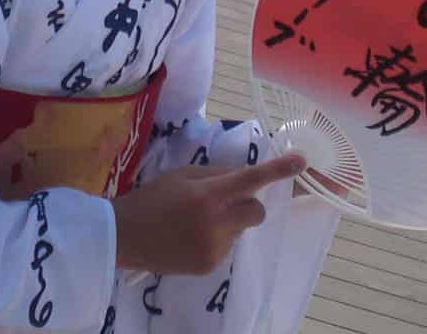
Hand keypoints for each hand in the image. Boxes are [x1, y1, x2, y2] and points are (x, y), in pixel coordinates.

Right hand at [112, 152, 305, 274]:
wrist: (124, 237)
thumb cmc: (151, 198)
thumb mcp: (182, 176)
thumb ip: (215, 175)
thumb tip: (244, 177)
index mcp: (207, 195)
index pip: (250, 179)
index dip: (278, 170)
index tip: (301, 161)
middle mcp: (216, 223)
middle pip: (256, 211)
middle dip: (247, 203)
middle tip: (223, 201)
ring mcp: (215, 247)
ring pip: (240, 229)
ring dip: (228, 222)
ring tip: (195, 221)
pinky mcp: (210, 265)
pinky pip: (227, 246)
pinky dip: (216, 238)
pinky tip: (191, 237)